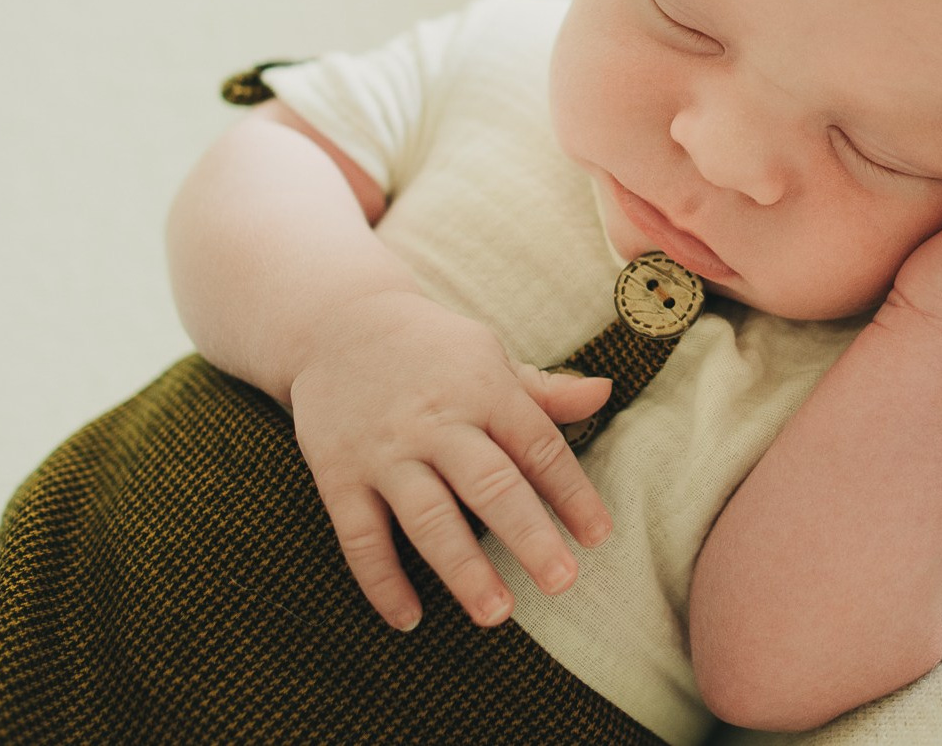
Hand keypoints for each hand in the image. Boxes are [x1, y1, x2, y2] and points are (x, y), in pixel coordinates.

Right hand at [288, 289, 616, 630]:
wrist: (337, 323)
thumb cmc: (433, 350)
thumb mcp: (489, 357)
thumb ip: (543, 390)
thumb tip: (604, 391)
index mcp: (484, 390)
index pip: (538, 446)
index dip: (571, 492)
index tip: (598, 536)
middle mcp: (437, 422)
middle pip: (489, 485)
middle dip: (528, 536)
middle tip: (562, 582)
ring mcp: (385, 451)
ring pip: (427, 517)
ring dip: (462, 569)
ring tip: (496, 613)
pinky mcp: (339, 475)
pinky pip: (360, 536)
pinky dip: (381, 580)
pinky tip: (408, 618)